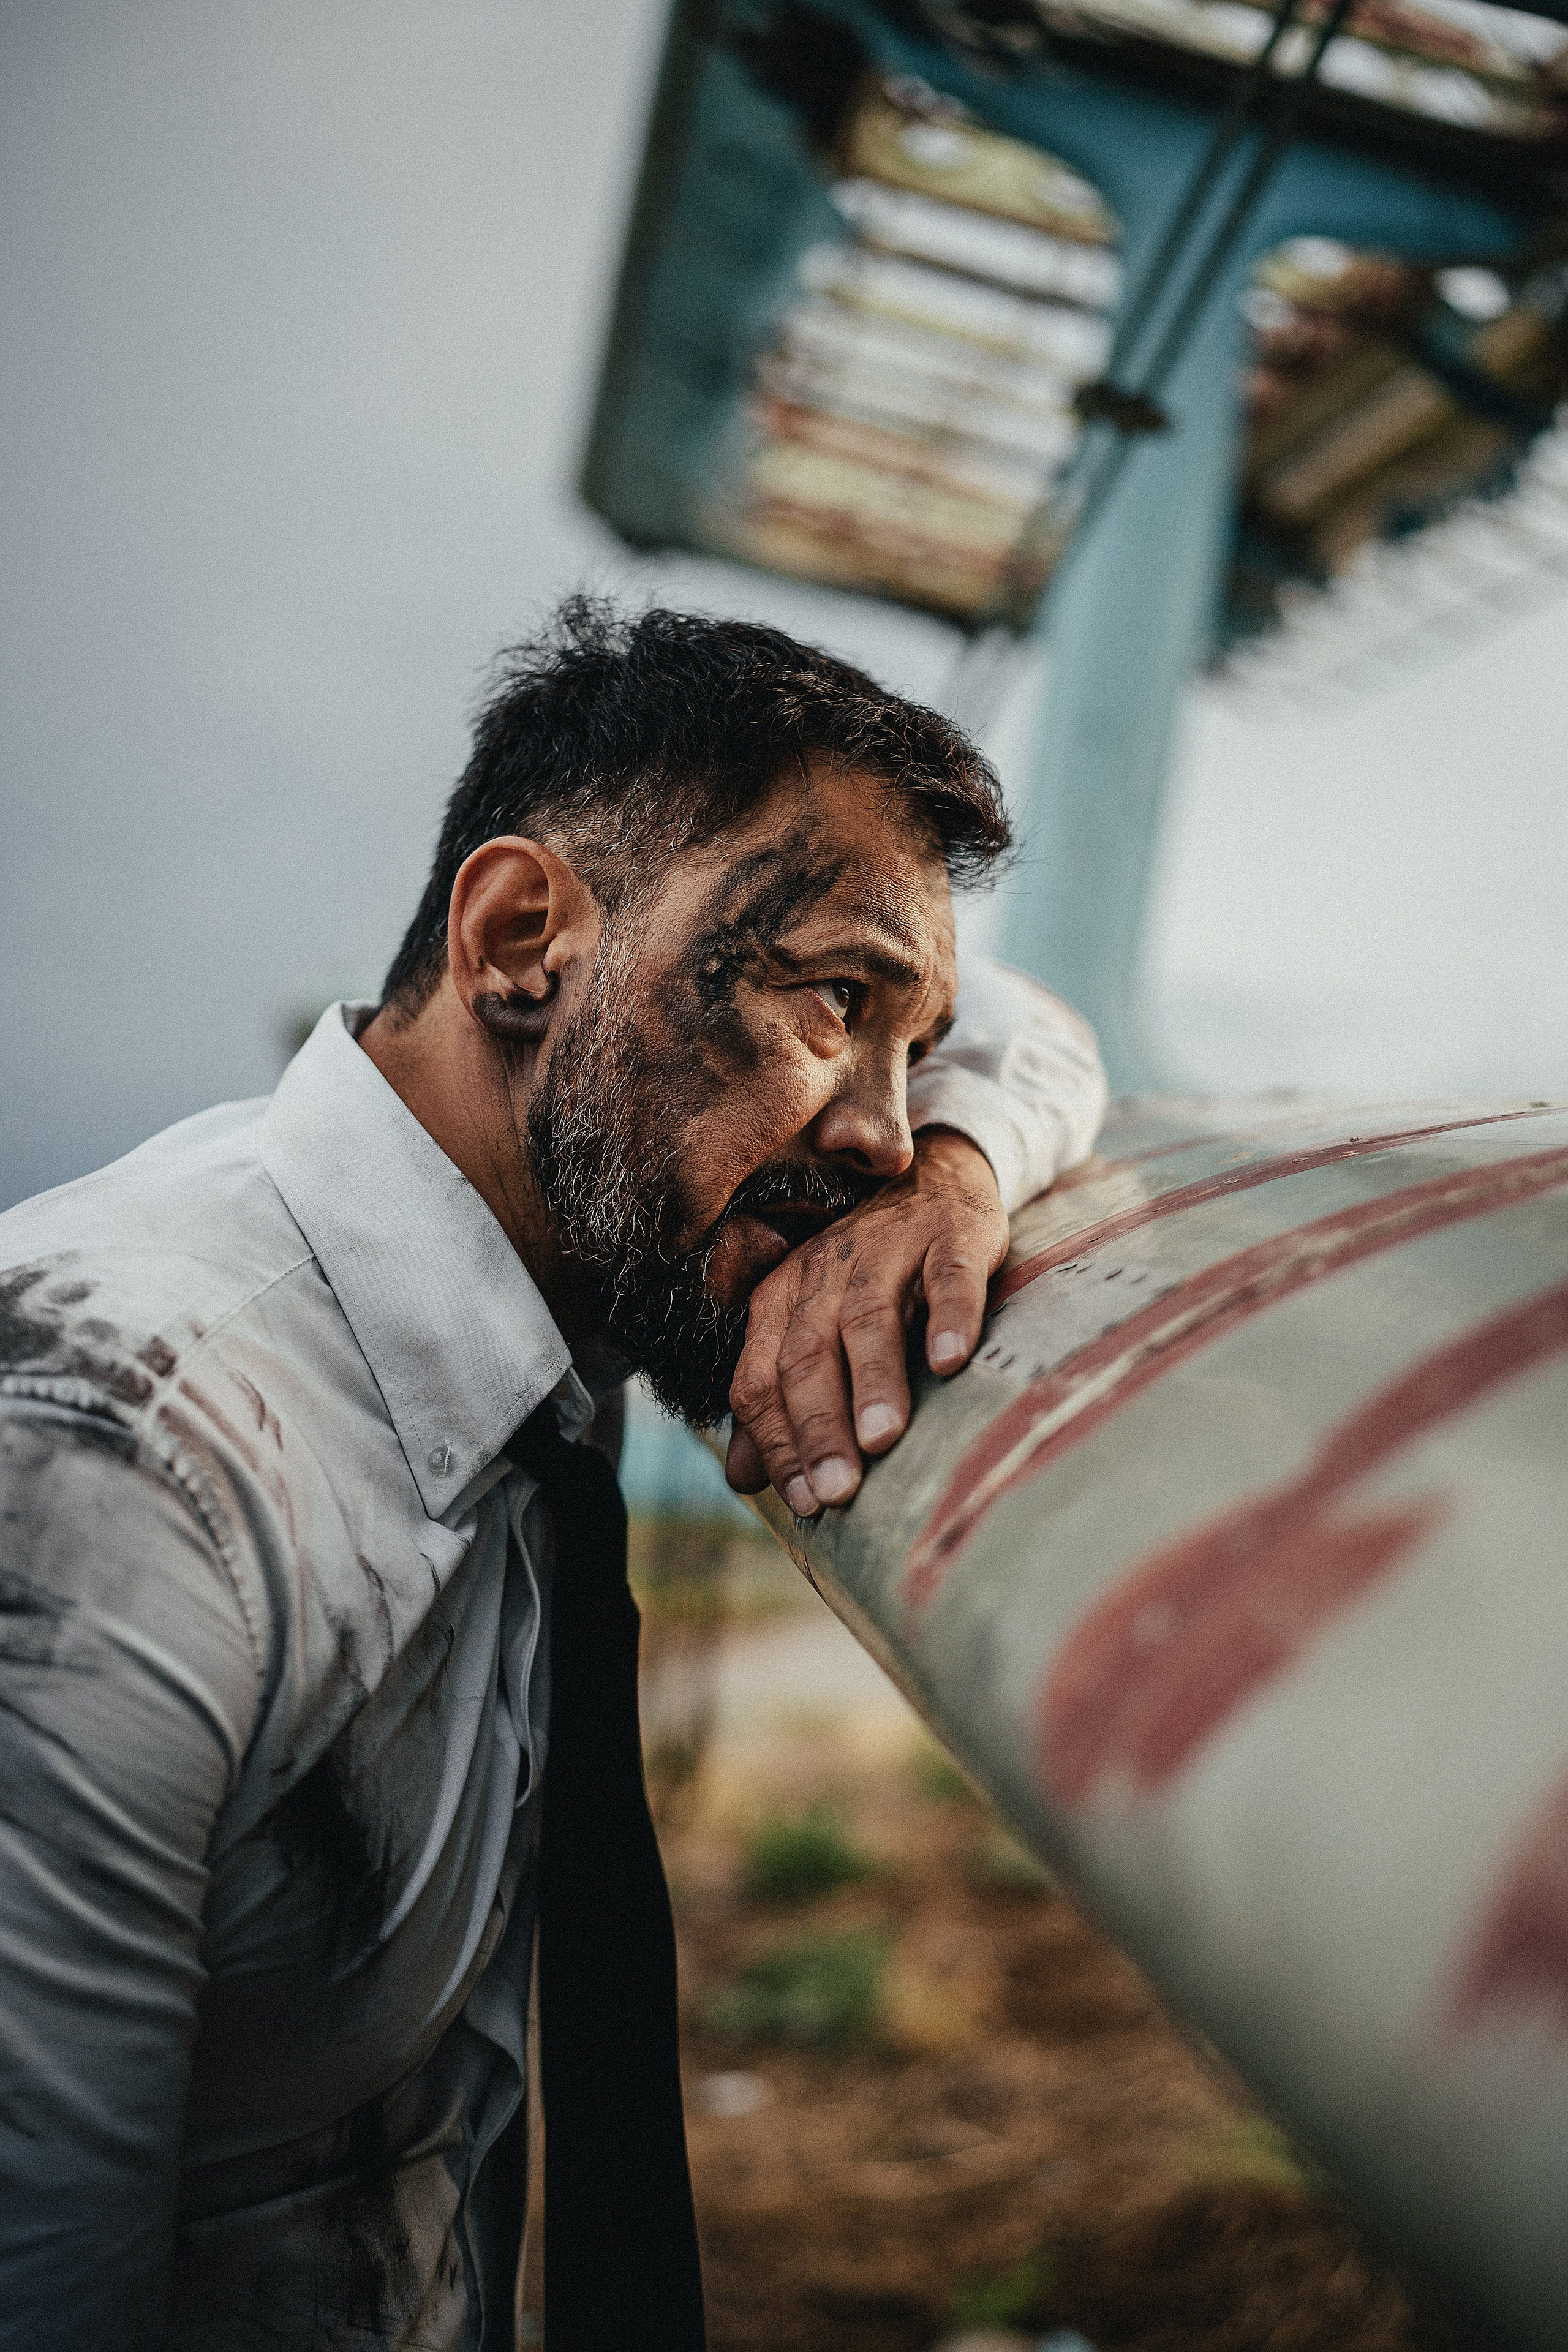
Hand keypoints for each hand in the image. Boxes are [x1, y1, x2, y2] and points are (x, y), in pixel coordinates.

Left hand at [724, 1129, 1009, 1514]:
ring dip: (873, 1380)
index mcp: (782, 1300)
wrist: (934, 1178)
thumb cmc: (870, 1273)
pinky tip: (951, 1360)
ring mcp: (888, 1249)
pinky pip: (948, 1276)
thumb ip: (777, 1397)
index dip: (778, 1441)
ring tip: (881, 1440)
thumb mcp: (814, 1326)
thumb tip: (741, 1479)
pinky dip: (950, 1315)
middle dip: (819, 1426)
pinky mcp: (951, 1236)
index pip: (762, 1378)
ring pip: (869, 1318)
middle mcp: (824, 1272)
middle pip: (809, 1354)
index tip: (805, 1503)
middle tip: (837, 1491)